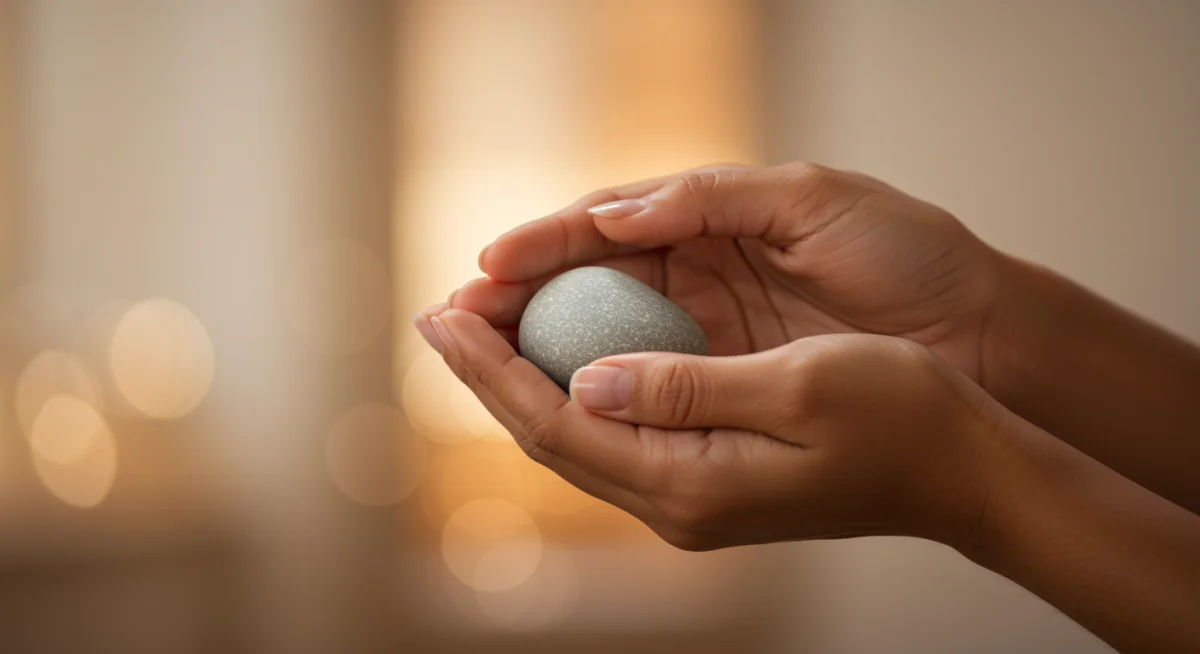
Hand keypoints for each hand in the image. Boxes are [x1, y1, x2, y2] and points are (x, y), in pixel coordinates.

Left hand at [415, 306, 997, 551]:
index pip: (557, 424)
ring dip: (523, 381)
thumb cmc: (900, 416)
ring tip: (478, 327)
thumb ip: (685, 387)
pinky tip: (558, 355)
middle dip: (488, 372)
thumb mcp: (796, 385)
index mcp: (690, 482)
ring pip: (578, 436)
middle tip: (437, 312)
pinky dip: (572, 390)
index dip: (490, 368)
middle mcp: (678, 503)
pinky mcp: (710, 480)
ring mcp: (692, 498)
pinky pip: (617, 433)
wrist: (966, 470)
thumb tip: (584, 381)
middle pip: (551, 436)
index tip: (440, 313)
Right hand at [452, 162, 1003, 381]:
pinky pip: (648, 382)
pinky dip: (596, 387)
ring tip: (475, 356)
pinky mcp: (729, 378)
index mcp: (714, 215)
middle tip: (452, 317)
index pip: (606, 226)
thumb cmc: (907, 253)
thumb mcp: (812, 199)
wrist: (980, 331)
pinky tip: (551, 395)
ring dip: (539, 347)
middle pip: (588, 282)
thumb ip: (710, 199)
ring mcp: (711, 328)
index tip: (485, 266)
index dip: (542, 243)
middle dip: (518, 299)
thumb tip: (612, 218)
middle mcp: (700, 271)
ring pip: (605, 335)